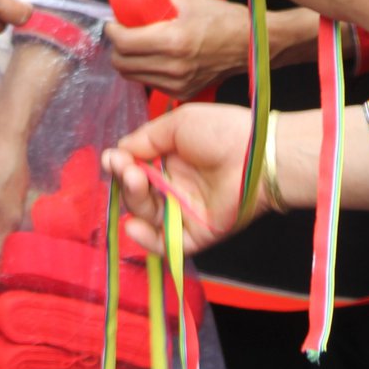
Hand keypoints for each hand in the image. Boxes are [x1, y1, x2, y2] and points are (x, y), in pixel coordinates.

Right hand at [102, 103, 256, 256]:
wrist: (256, 153)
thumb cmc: (221, 132)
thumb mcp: (177, 124)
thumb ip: (145, 139)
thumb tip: (117, 152)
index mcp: (171, 160)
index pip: (136, 169)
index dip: (121, 166)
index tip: (112, 159)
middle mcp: (175, 187)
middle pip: (138, 194)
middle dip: (126, 182)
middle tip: (127, 169)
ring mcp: (185, 211)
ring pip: (149, 217)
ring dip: (135, 202)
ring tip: (135, 182)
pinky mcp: (197, 234)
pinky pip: (167, 244)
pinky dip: (148, 241)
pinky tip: (133, 226)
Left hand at [105, 0, 251, 97]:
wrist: (249, 44)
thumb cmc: (221, 18)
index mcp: (174, 41)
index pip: (124, 42)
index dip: (112, 30)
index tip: (113, 22)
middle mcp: (173, 67)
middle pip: (122, 63)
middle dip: (116, 46)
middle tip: (122, 32)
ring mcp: (177, 84)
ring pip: (131, 76)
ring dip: (127, 59)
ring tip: (135, 44)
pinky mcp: (182, 92)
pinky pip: (149, 83)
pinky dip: (143, 70)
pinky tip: (152, 57)